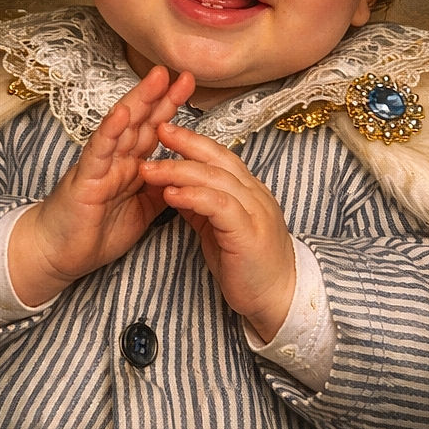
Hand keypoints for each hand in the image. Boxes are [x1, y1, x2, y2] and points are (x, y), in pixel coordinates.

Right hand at [8, 66, 194, 304]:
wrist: (58, 256)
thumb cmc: (94, 232)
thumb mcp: (141, 210)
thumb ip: (161, 189)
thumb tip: (187, 175)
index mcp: (129, 165)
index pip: (153, 129)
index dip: (170, 106)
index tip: (189, 84)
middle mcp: (115, 159)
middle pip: (141, 121)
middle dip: (161, 96)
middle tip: (182, 72)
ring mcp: (100, 165)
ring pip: (122, 128)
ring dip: (139, 102)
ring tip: (157, 79)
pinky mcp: (85, 179)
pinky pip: (98, 152)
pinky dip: (110, 132)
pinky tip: (121, 114)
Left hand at [139, 123, 295, 340]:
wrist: (279, 298)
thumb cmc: (249, 266)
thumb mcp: (219, 230)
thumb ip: (202, 207)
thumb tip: (174, 187)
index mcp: (249, 192)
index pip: (220, 156)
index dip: (193, 141)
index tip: (166, 130)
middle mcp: (255, 195)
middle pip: (218, 159)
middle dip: (186, 143)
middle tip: (157, 131)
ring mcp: (255, 212)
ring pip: (216, 179)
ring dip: (179, 170)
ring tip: (150, 169)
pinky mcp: (248, 233)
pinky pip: (219, 205)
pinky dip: (194, 196)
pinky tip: (171, 193)